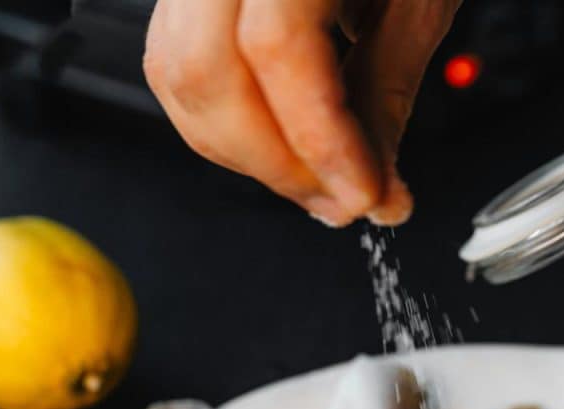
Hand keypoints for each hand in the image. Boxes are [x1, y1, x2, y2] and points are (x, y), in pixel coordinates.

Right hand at [143, 0, 461, 226]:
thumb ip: (385, 90)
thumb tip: (374, 182)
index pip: (277, 49)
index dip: (322, 140)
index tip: (367, 197)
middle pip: (204, 72)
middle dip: (277, 164)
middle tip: (344, 203)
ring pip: (178, 75)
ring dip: (248, 154)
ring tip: (321, 182)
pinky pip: (180, 63)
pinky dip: (231, 121)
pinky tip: (285, 143)